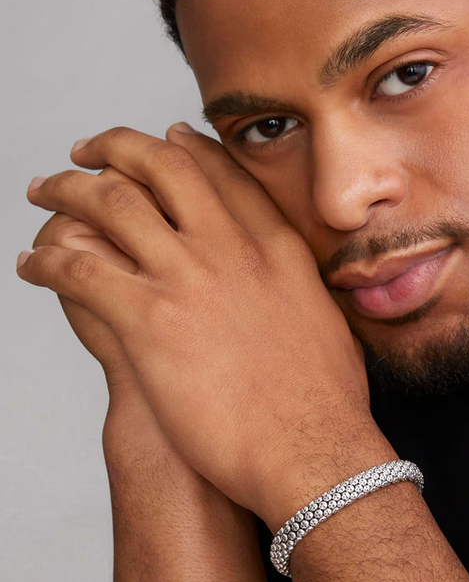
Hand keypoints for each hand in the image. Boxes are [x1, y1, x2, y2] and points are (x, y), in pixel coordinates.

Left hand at [19, 126, 391, 526]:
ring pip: (111, 203)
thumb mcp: (324, 318)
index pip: (223, 173)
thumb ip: (299, 286)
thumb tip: (292, 284)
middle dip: (116, 145)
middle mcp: (230, 247)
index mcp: (275, 246)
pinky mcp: (148, 321)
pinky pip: (78, 270)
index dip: (186, 146)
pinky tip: (31, 265)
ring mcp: (188, 278)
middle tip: (88, 148)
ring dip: (67, 189)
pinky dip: (46, 262)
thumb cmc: (323, 398)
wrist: (311, 446)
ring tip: (44, 189)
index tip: (165, 135)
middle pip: (164, 165)